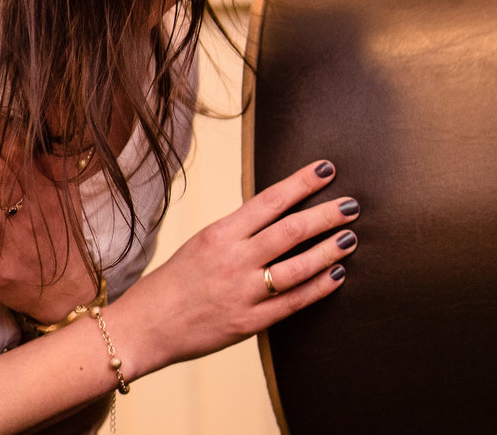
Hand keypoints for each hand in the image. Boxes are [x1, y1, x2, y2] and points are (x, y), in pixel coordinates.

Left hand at [0, 102, 98, 322]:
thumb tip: (48, 130)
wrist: (68, 292)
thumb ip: (56, 166)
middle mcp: (29, 215)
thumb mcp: (67, 199)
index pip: (21, 157)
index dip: (2, 132)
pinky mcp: (1, 270)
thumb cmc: (61, 240)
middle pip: (2, 178)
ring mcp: (14, 243)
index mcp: (45, 195)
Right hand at [108, 159, 358, 376]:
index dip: (302, 183)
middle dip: (326, 215)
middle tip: (353, 204)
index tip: (327, 169)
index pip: (270, 200)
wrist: (144, 328)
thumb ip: (241, 229)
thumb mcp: (203, 242)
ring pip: (297, 268)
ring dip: (329, 250)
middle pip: (290, 231)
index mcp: (220, 234)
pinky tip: (338, 274)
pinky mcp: (249, 323)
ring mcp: (242, 293)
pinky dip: (319, 287)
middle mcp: (233, 260)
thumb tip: (284, 209)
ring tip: (351, 237)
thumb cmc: (177, 281)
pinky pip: (292, 303)